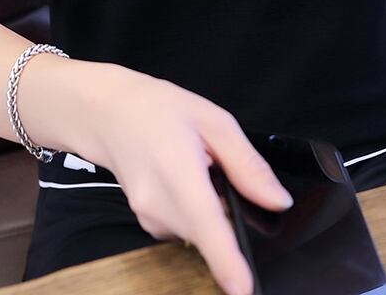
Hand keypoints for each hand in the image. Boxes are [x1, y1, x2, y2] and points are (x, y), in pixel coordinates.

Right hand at [79, 64, 293, 294]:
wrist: (108, 113)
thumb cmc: (156, 109)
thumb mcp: (214, 121)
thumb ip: (248, 165)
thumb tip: (277, 200)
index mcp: (180, 177)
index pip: (210, 232)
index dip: (230, 267)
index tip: (245, 290)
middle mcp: (161, 207)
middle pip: (214, 233)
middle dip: (230, 212)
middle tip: (217, 166)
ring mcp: (152, 220)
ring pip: (202, 231)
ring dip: (213, 209)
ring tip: (198, 165)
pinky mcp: (150, 224)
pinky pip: (187, 226)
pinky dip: (195, 209)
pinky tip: (185, 176)